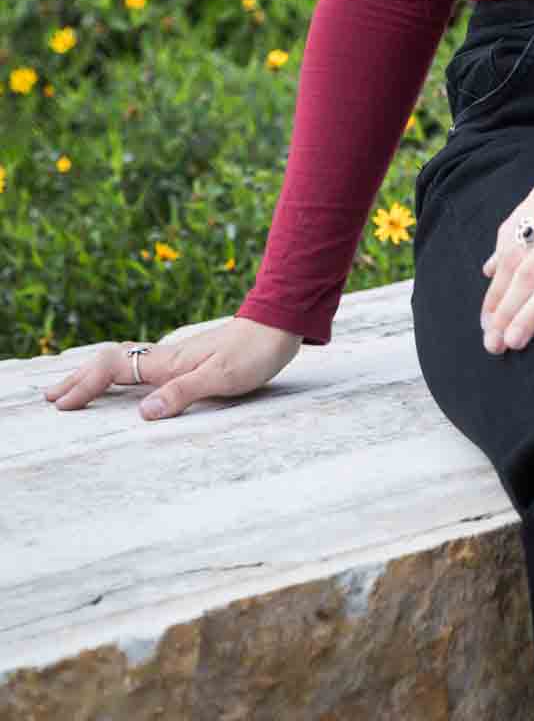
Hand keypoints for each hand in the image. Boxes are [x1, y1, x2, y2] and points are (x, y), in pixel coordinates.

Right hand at [42, 317, 302, 420]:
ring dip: (96, 376)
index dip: (85, 386)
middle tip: (50, 396)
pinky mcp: (191, 357)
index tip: (60, 404)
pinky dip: (120, 371)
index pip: (114, 370)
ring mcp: (178, 356)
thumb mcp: (222, 378)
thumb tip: (143, 413)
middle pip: (112, 364)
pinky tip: (124, 378)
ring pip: (126, 362)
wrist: (280, 323)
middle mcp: (168, 356)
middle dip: (80, 380)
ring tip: (75, 388)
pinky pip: (143, 364)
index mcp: (169, 362)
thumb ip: (184, 394)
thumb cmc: (255, 352)